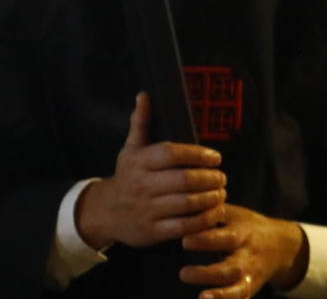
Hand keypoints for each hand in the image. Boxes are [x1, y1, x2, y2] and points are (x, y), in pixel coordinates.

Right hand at [76, 93, 226, 249]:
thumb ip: (141, 123)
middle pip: (184, 180)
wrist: (105, 212)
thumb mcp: (130, 149)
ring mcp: (148, 209)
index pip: (171, 153)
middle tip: (222, 177)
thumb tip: (144, 95)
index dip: (197, 154)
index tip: (215, 157)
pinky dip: (203, 221)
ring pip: (187, 204)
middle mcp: (142, 185)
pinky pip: (184, 227)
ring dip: (210, 199)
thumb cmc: (126, 176)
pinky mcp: (153, 231)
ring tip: (221, 193)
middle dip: (209, 178)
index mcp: (139, 162)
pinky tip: (213, 213)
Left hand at [179, 204, 308, 298]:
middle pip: (232, 267)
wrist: (281, 245)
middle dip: (208, 273)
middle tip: (183, 274)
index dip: (206, 240)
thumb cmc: (247, 225)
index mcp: (243, 233)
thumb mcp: (235, 214)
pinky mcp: (250, 289)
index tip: (185, 241)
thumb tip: (185, 204)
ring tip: (202, 298)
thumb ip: (212, 211)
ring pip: (239, 288)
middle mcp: (248, 256)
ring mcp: (251, 275)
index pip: (226, 237)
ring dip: (221, 296)